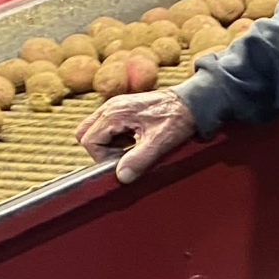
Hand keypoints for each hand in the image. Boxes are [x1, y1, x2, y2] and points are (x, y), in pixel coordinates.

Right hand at [74, 89, 196, 183]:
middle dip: (101, 150)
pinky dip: (116, 137)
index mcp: (115, 112)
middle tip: (125, 155)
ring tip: (132, 146)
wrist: (192, 102)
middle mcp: (111, 106)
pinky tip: (135, 139)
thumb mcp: (160, 142)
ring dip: (108, 144)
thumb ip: (139, 159)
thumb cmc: (178, 118)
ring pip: (94, 130)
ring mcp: (116, 105)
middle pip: (85, 133)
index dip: (102, 156)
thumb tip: (121, 176)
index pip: (89, 140)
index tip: (123, 160)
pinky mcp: (123, 108)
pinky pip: (106, 126)